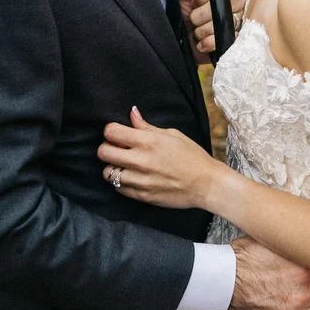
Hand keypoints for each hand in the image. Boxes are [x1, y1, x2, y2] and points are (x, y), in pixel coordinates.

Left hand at [99, 107, 227, 210]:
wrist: (205, 183)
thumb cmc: (192, 156)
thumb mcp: (172, 135)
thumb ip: (147, 127)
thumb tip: (132, 113)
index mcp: (148, 141)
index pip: (111, 132)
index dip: (111, 131)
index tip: (117, 134)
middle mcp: (140, 160)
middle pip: (103, 152)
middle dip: (107, 148)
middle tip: (117, 149)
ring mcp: (140, 180)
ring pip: (107, 173)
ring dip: (113, 167)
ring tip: (123, 165)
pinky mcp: (141, 196)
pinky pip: (118, 188)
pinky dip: (121, 182)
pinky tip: (132, 177)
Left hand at [180, 0, 244, 59]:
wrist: (186, 34)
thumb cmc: (190, 9)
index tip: (193, 1)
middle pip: (217, 5)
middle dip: (198, 14)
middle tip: (195, 16)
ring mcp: (239, 18)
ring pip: (219, 23)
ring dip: (201, 29)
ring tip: (198, 28)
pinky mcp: (236, 36)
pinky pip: (223, 39)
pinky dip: (208, 43)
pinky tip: (202, 42)